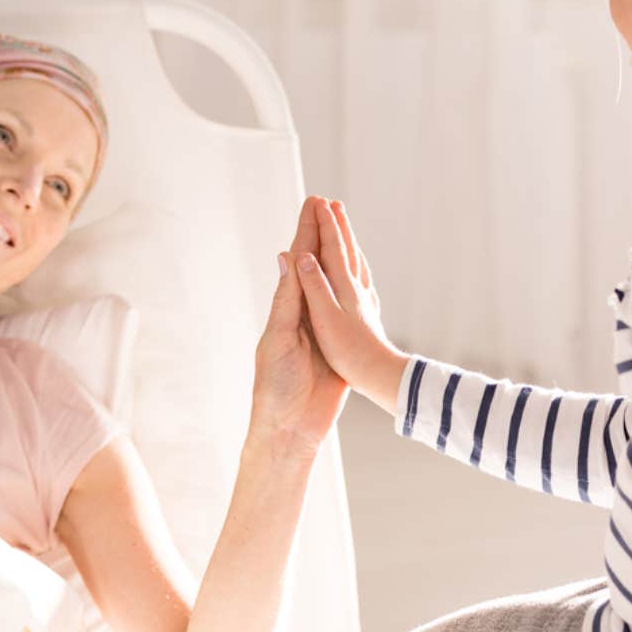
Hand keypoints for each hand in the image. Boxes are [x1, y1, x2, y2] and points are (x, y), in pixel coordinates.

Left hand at [249, 199, 349, 457]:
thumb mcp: (279, 341)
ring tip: (342, 232)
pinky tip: (355, 282)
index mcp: (286, 311)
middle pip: (313, 267)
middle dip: (320, 235)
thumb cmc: (276, 388)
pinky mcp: (337, 348)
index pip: (297, 263)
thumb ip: (287, 302)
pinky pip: (344, 313)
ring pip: (330, 286)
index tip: (313, 203)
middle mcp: (302, 316)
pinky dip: (349, 293)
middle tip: (328, 203)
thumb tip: (286, 258)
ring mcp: (321, 331)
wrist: (291, 428)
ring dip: (336, 257)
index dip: (306, 232)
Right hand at [293, 198, 409, 415]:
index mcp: (343, 287)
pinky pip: (361, 280)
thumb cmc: (350, 351)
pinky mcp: (367, 314)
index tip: (318, 201)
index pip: (332, 248)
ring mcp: (364, 301)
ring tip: (345, 228)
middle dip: (338, 226)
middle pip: (347, 249)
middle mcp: (356, 289)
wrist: (379, 374)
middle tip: (333, 204)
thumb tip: (301, 255)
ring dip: (348, 242)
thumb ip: (313, 285)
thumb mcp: (325, 318)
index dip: (324, 224)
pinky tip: (357, 271)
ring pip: (356, 263)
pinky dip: (356, 266)